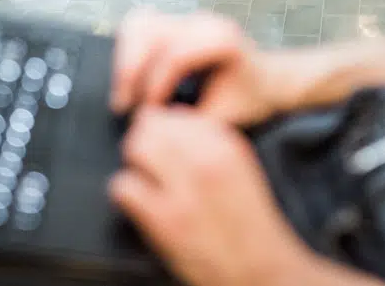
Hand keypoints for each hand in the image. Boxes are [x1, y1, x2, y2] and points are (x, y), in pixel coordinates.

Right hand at [110, 10, 280, 124]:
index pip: (175, 55)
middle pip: (149, 29)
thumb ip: (190, 124)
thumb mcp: (226, 119)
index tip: (147, 115)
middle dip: (131, 69)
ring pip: (139, 22)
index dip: (155, 87)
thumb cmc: (249, 100)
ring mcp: (187, 18)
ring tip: (124, 96)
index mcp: (221, 39)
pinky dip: (128, 51)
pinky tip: (132, 82)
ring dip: (125, 59)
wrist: (268, 81)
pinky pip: (140, 26)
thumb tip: (150, 124)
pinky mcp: (175, 22)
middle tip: (124, 107)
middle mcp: (203, 21)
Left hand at [110, 108, 322, 285]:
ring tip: (142, 173)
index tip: (162, 134)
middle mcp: (204, 162)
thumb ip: (212, 143)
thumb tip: (176, 123)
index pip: (178, 114)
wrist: (260, 270)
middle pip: (151, 126)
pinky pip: (124, 187)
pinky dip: (125, 191)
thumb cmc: (250, 223)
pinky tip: (138, 201)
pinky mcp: (163, 221)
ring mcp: (182, 191)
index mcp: (227, 146)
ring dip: (134, 160)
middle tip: (145, 153)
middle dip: (143, 137)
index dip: (164, 123)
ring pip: (135, 149)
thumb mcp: (242, 168)